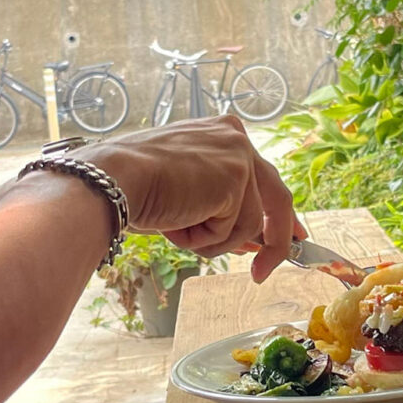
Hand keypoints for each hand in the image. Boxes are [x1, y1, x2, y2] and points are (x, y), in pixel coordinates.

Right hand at [80, 116, 303, 280]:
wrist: (111, 180)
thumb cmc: (132, 186)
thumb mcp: (185, 194)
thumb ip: (219, 207)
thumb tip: (251, 243)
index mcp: (222, 132)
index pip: (262, 176)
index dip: (275, 212)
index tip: (291, 233)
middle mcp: (236, 137)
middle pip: (276, 196)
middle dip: (278, 238)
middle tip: (266, 269)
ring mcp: (240, 157)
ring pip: (246, 224)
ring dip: (210, 239)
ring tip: (174, 224)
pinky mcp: (237, 180)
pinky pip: (233, 231)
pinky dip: (205, 239)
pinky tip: (178, 221)